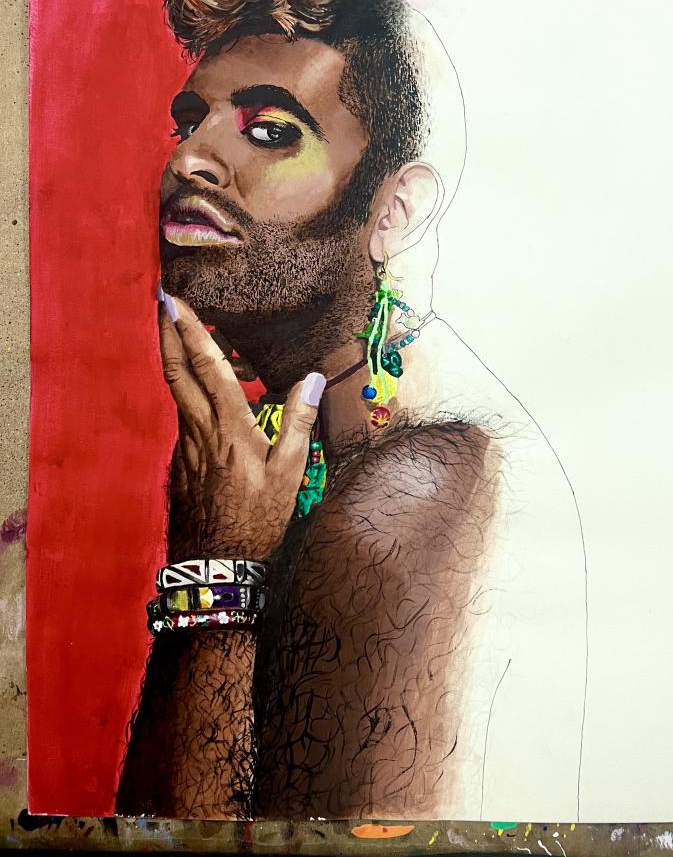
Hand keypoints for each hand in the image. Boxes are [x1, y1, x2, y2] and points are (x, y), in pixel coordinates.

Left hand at [158, 292, 324, 560]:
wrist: (215, 567)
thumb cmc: (258, 519)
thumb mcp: (290, 473)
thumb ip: (299, 421)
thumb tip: (314, 377)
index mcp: (229, 426)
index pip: (206, 367)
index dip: (190, 331)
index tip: (174, 301)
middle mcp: (200, 429)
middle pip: (176, 372)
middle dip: (168, 333)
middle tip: (161, 301)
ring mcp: (186, 446)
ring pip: (177, 393)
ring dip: (175, 358)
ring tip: (181, 333)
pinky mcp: (182, 462)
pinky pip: (185, 417)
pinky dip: (188, 393)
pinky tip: (201, 394)